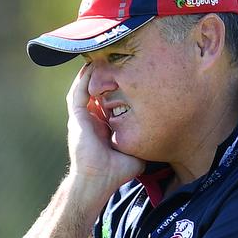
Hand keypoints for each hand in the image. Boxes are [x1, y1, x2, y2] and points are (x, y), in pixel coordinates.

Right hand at [66, 64, 144, 200]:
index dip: (116, 88)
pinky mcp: (76, 117)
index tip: (129, 75)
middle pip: (96, 92)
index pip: (109, 102)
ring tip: (99, 57)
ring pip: (84, 89)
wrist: (98, 180)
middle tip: (113, 60)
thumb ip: (144, 142)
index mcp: (103, 127)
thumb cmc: (116, 172)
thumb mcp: (135, 152)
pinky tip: (90, 67)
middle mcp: (91, 120)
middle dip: (103, 76)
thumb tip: (161, 138)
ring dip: (90, 74)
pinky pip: (77, 92)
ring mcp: (82, 118)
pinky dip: (82, 80)